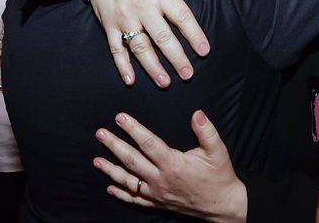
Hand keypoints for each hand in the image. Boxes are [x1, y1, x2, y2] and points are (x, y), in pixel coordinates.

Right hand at [90, 0, 210, 86]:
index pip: (181, 16)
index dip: (194, 34)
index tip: (204, 51)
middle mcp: (143, 8)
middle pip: (162, 37)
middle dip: (176, 57)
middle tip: (188, 75)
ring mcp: (125, 19)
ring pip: (140, 47)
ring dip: (152, 66)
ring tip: (165, 82)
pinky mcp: (110, 27)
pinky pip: (116, 49)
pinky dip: (122, 65)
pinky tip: (131, 80)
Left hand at [94, 110, 246, 222]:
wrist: (222, 206)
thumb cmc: (219, 177)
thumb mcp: (217, 151)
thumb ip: (206, 131)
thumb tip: (196, 113)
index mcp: (173, 164)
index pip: (148, 143)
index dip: (133, 129)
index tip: (120, 118)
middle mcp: (161, 179)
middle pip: (132, 160)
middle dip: (114, 146)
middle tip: (100, 134)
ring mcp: (157, 193)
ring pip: (128, 181)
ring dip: (111, 170)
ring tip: (96, 160)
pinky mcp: (158, 203)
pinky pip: (135, 199)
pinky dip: (121, 194)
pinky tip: (110, 187)